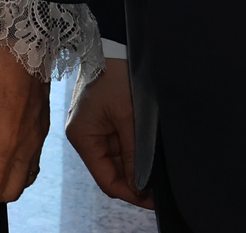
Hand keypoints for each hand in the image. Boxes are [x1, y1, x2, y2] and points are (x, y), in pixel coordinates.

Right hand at [66, 57, 152, 208]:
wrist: (112, 46)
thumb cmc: (115, 77)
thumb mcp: (128, 118)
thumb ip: (134, 154)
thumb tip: (140, 187)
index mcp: (83, 138)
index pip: (107, 181)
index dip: (131, 193)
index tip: (155, 199)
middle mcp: (85, 138)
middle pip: (112, 172)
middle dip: (136, 180)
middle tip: (162, 187)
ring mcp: (94, 131)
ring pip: (118, 161)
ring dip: (136, 165)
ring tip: (158, 168)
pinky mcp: (103, 123)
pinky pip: (119, 147)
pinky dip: (134, 152)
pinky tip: (149, 154)